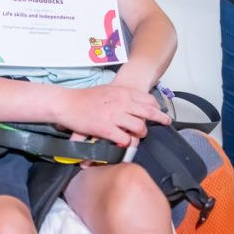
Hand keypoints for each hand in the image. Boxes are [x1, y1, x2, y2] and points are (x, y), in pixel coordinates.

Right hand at [56, 84, 170, 146]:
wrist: (67, 102)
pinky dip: (127, 142)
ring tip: (139, 136)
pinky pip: (124, 138)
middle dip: (160, 118)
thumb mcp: (107, 91)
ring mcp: (114, 116)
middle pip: (149, 112)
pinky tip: (125, 142)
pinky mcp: (105, 128)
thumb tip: (131, 102)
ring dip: (141, 133)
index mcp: (121, 92)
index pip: (147, 99)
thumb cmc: (84, 97)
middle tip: (166, 122)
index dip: (156, 106)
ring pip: (139, 127)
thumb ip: (120, 96)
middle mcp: (121, 103)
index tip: (159, 110)